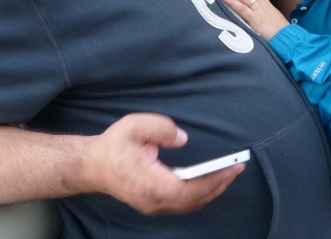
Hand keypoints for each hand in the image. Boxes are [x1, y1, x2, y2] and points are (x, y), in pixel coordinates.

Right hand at [82, 113, 244, 214]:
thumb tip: (183, 138)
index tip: (231, 168)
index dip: (213, 181)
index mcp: (149, 184)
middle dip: (219, 184)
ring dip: (212, 190)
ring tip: (230, 173)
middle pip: (194, 200)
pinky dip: (201, 193)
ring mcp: (154, 206)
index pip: (188, 189)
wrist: (92, 166)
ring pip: (190, 205)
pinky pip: (184, 203)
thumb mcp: (134, 126)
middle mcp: (153, 201)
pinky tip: (211, 180)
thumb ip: (160, 128)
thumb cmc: (113, 146)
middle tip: (238, 168)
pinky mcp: (155, 204)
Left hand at [218, 0, 288, 41]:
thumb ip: (258, 8)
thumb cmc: (278, 28)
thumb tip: (248, 5)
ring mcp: (257, 9)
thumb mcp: (267, 14)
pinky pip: (242, 8)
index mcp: (262, 0)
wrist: (287, 37)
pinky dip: (232, 1)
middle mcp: (260, 1)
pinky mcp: (255, 19)